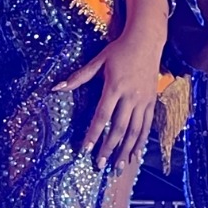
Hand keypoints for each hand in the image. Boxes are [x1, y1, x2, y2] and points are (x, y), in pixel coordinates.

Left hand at [54, 24, 164, 173]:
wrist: (147, 41)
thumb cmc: (119, 50)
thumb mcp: (98, 61)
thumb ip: (78, 77)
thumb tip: (56, 87)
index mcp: (114, 86)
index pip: (102, 116)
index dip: (93, 134)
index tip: (85, 150)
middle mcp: (130, 96)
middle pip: (119, 128)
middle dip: (109, 148)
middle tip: (100, 164)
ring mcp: (143, 100)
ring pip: (135, 131)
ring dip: (126, 150)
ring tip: (118, 167)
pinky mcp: (151, 101)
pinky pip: (147, 126)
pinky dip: (141, 142)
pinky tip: (135, 155)